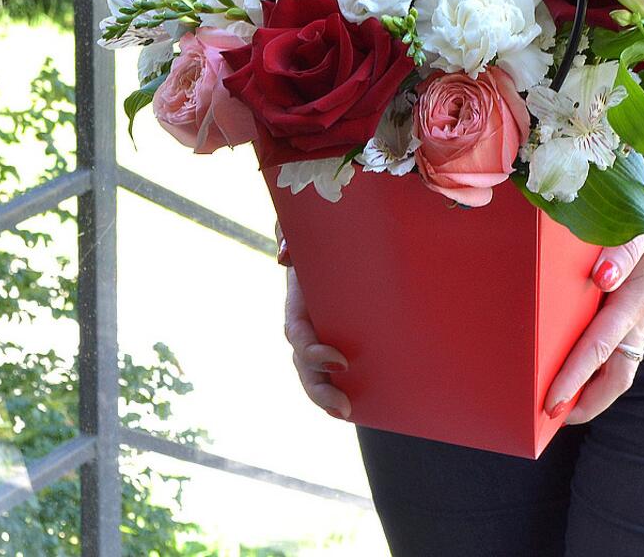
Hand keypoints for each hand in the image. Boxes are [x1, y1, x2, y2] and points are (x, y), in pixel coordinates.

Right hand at [280, 221, 351, 420]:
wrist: (345, 236)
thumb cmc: (326, 232)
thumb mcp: (307, 230)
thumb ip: (290, 233)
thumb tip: (283, 256)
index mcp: (299, 300)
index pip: (297, 333)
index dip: (313, 351)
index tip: (341, 361)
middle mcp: (308, 321)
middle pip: (303, 364)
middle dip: (318, 390)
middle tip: (344, 407)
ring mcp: (323, 332)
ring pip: (314, 373)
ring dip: (326, 397)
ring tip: (347, 412)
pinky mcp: (343, 338)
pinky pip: (335, 369)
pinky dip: (341, 387)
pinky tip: (360, 405)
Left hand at [545, 153, 643, 424]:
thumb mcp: (641, 223)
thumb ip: (621, 251)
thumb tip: (601, 280)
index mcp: (638, 298)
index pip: (600, 350)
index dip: (574, 380)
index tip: (550, 402)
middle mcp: (642, 313)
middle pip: (616, 375)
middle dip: (586, 400)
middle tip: (550, 415)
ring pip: (621, 364)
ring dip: (594, 386)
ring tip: (563, 399)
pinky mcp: (643, 303)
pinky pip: (622, 344)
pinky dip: (602, 362)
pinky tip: (582, 359)